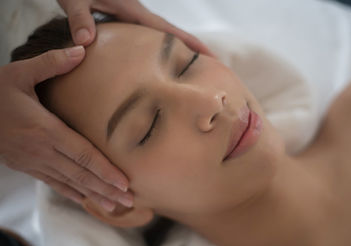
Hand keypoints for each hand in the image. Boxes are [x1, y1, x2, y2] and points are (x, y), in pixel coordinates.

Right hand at [0, 46, 133, 211]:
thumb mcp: (19, 72)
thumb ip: (50, 64)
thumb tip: (81, 49)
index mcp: (44, 129)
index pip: (82, 154)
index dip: (104, 170)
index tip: (124, 182)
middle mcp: (41, 151)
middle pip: (81, 174)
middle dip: (106, 189)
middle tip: (130, 201)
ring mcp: (33, 162)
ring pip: (70, 183)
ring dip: (94, 196)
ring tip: (116, 207)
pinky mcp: (27, 166)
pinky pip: (54, 184)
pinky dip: (72, 194)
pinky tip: (87, 201)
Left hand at [57, 0, 214, 55]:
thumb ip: (80, 18)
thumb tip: (85, 42)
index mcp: (134, 11)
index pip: (170, 30)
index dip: (192, 44)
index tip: (212, 57)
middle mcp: (139, 15)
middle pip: (173, 35)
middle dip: (193, 50)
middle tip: (210, 70)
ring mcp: (134, 19)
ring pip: (162, 38)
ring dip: (179, 51)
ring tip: (189, 71)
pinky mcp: (127, 22)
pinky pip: (148, 39)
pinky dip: (160, 50)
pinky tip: (158, 63)